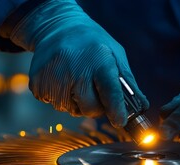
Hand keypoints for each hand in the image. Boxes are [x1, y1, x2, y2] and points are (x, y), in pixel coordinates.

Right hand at [10, 0, 147, 126]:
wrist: (57, 27)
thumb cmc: (92, 43)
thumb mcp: (116, 54)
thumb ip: (128, 82)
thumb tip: (142, 107)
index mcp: (98, 61)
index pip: (110, 92)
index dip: (116, 110)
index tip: (120, 122)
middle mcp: (75, 69)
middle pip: (89, 108)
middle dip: (96, 107)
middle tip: (95, 91)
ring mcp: (53, 76)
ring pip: (70, 109)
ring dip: (76, 102)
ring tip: (76, 80)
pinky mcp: (37, 83)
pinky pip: (53, 104)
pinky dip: (61, 98)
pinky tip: (63, 80)